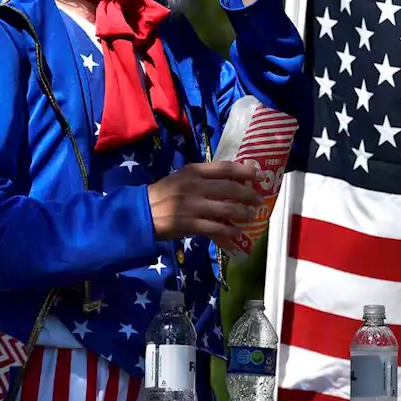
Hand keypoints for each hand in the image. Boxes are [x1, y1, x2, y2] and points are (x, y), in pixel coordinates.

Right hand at [147, 162, 262, 244]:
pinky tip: (236, 232)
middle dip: (249, 195)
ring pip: (226, 209)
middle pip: (230, 188)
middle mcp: (194, 186)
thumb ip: (204, 178)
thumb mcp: (182, 177)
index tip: (259, 174)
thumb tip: (233, 181)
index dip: (244, 171)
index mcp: (193, 171)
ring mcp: (192, 205)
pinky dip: (229, 231)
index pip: (224, 168)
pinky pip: (215, 228)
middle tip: (259, 200)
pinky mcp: (188, 223)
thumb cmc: (165, 193)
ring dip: (243, 213)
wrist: (141, 212)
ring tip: (251, 215)